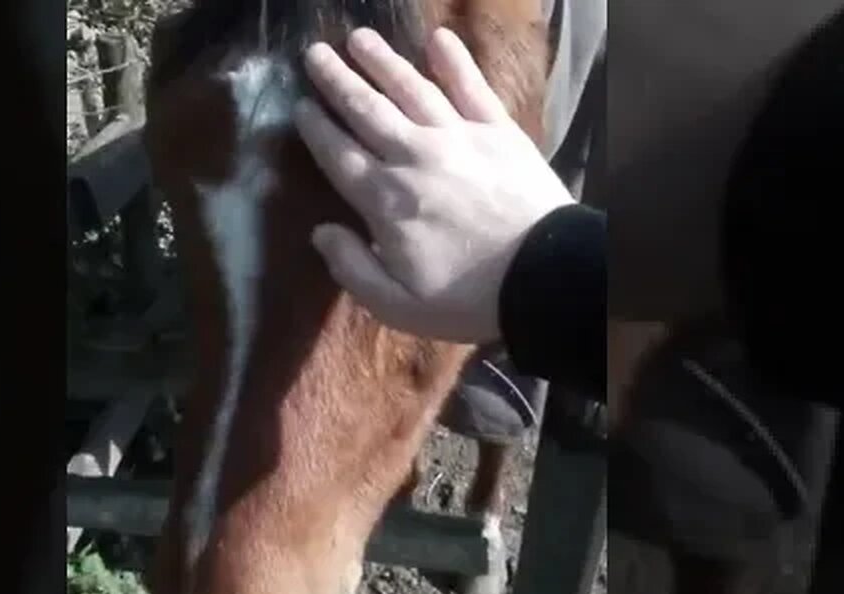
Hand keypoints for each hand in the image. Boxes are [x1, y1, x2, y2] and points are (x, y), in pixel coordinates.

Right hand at [294, 27, 573, 343]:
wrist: (543, 278)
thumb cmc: (467, 299)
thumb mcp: (397, 305)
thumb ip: (352, 268)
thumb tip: (320, 232)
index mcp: (384, 201)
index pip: (338, 155)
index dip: (316, 129)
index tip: (300, 106)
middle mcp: (413, 157)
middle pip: (366, 111)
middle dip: (337, 81)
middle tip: (314, 53)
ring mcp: (457, 137)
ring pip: (411, 89)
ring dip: (382, 61)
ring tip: (359, 38)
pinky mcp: (498, 130)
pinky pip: (471, 87)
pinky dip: (454, 60)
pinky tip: (439, 38)